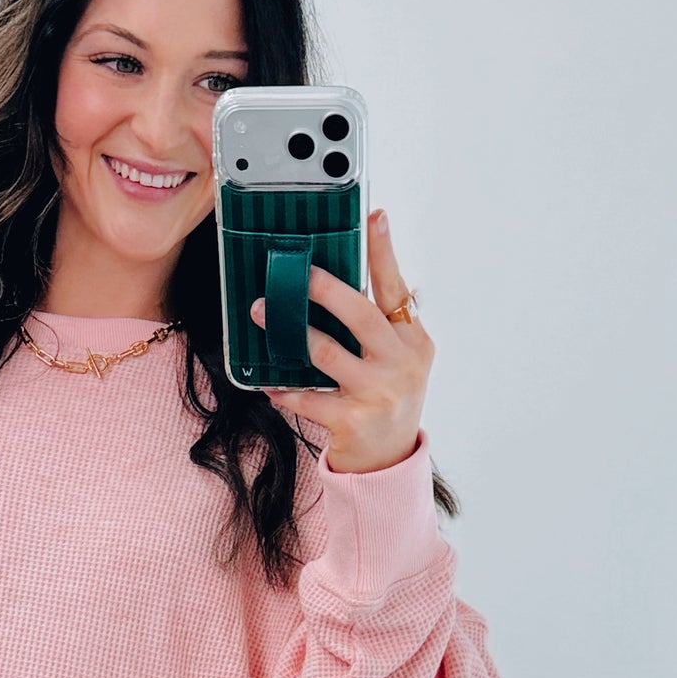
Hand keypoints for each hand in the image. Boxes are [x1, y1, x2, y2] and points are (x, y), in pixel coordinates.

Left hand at [249, 207, 431, 473]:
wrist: (389, 461)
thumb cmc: (386, 399)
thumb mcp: (397, 359)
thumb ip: (380, 324)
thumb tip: (342, 281)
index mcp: (414, 341)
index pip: (397, 289)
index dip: (385, 252)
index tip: (375, 216)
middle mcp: (401, 364)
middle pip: (361, 315)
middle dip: (325, 289)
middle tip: (295, 272)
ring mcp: (378, 393)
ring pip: (328, 354)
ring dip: (292, 334)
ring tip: (262, 316)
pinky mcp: (353, 421)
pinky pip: (309, 398)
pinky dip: (286, 390)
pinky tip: (270, 385)